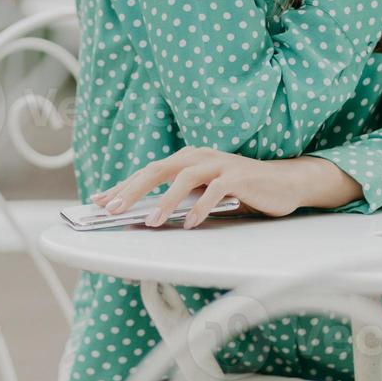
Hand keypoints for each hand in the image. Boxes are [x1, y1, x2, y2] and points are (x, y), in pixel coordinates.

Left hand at [89, 147, 360, 228]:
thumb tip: (144, 217)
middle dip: (131, 190)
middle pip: (157, 170)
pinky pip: (214, 191)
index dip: (122, 186)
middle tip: (110, 209)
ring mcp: (218, 164)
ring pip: (183, 178)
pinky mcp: (238, 176)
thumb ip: (179, 200)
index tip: (98, 202)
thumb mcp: (203, 194)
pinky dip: (200, 207)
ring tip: (150, 222)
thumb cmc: (240, 190)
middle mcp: (198, 156)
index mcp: (186, 159)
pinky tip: (190, 224)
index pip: (147, 172)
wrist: (283, 183)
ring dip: (164, 201)